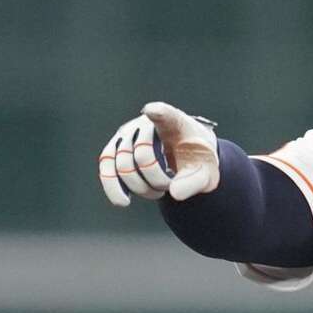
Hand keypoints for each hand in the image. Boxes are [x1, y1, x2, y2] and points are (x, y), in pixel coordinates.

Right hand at [97, 102, 219, 205]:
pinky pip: (106, 167)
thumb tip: (175, 194)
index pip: (165, 114)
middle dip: (155, 179)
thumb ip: (194, 182)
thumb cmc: (196, 162)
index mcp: (174, 122)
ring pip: (122, 164)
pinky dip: (113, 187)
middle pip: (141, 154)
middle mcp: (146, 123)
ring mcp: (127, 134)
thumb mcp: (206, 173)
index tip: (151, 111)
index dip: (157, 113)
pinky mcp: (115, 148)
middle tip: (168, 186)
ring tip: (155, 192)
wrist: (185, 158)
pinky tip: (123, 201)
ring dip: (139, 186)